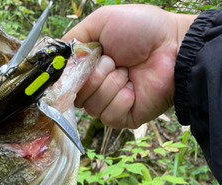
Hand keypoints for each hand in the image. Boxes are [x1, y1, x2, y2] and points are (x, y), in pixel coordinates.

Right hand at [63, 5, 196, 128]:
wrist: (174, 47)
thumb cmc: (143, 30)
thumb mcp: (101, 21)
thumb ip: (74, 38)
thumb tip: (55, 61)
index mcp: (90, 66)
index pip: (66, 81)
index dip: (70, 75)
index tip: (78, 65)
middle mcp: (97, 86)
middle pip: (75, 96)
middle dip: (94, 76)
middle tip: (113, 61)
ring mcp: (110, 103)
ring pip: (91, 107)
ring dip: (109, 86)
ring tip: (127, 73)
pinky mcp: (123, 118)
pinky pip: (108, 116)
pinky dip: (120, 100)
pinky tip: (133, 89)